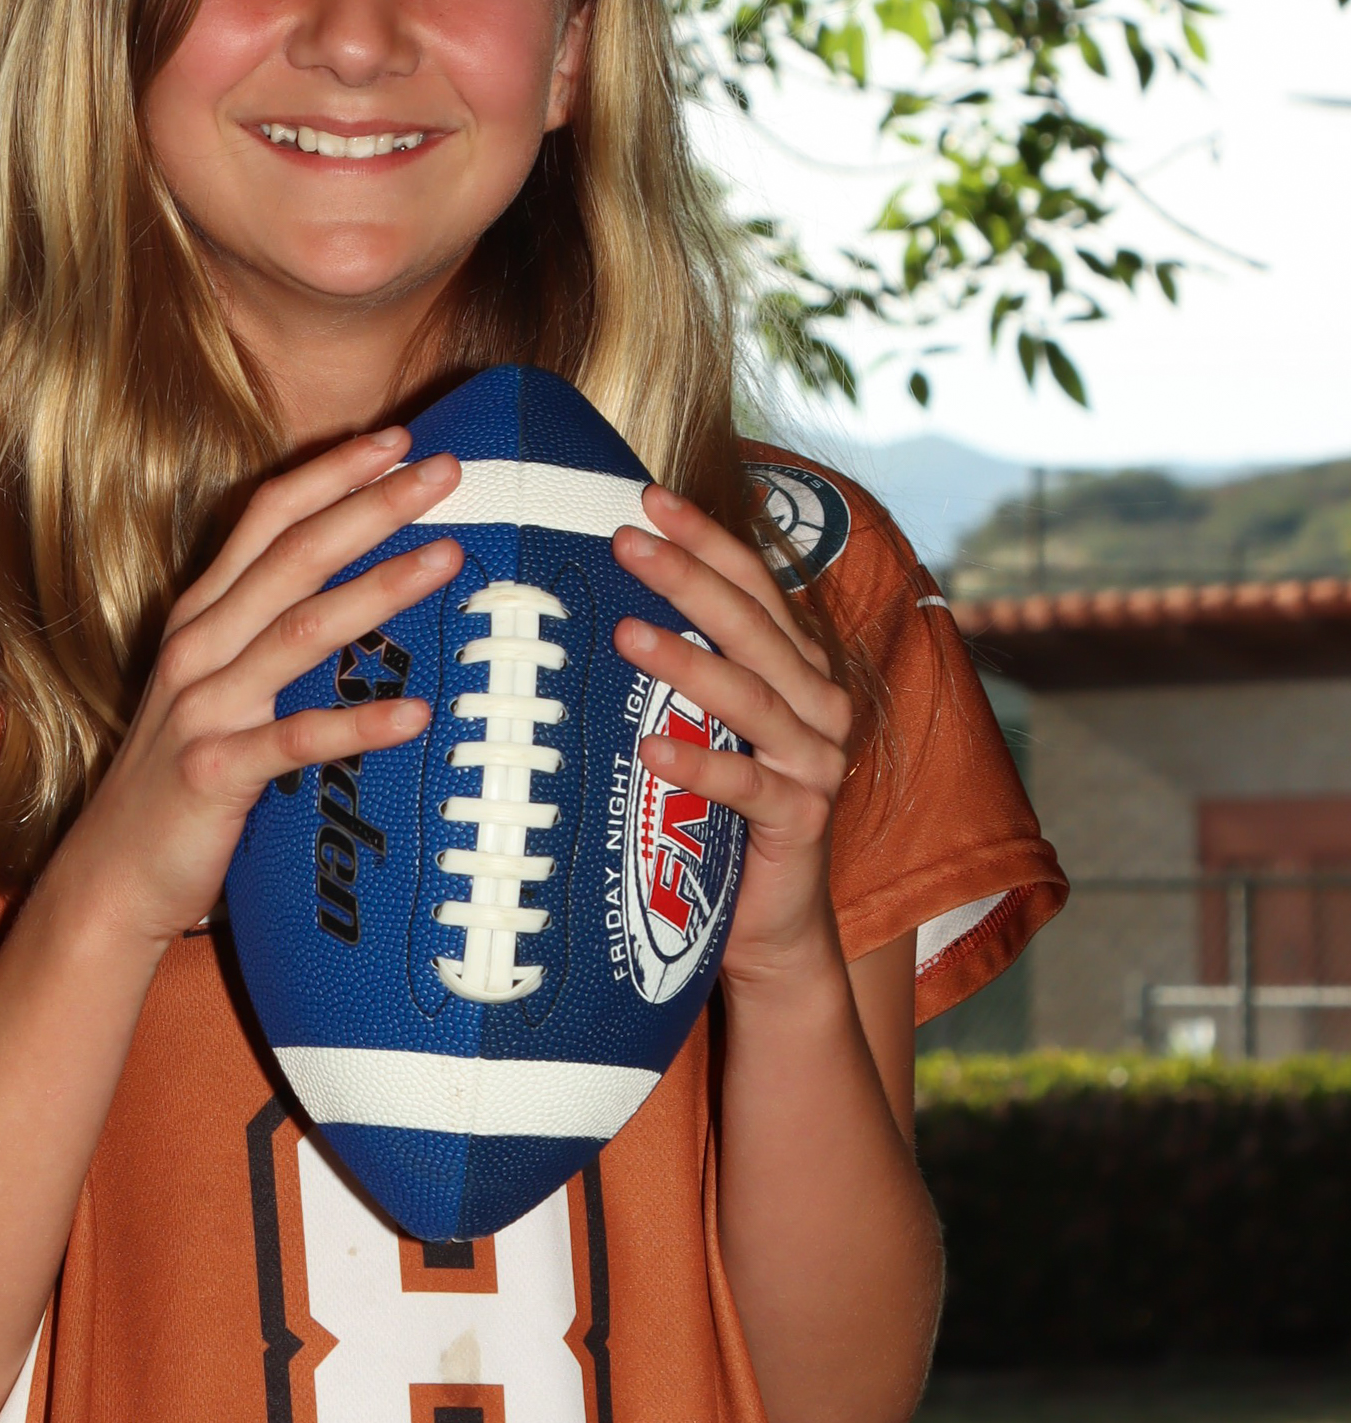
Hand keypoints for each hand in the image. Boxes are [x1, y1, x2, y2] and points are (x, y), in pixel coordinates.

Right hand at [55, 427, 461, 949]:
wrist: (112, 873)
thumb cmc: (181, 775)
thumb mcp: (214, 685)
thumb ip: (264, 631)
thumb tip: (355, 588)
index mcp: (201, 615)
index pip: (267, 518)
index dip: (332, 473)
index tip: (399, 441)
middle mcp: (198, 647)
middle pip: (294, 555)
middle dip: (372, 506)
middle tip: (448, 472)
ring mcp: (203, 708)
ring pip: (299, 630)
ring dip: (378, 589)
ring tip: (448, 560)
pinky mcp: (215, 772)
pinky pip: (296, 740)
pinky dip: (358, 724)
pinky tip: (417, 714)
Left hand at [611, 485, 855, 989]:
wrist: (771, 923)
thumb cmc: (720, 813)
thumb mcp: (706, 727)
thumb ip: (683, 669)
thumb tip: (603, 599)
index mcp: (798, 668)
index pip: (755, 586)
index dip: (707, 540)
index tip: (648, 499)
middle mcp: (819, 705)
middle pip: (753, 627)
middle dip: (689, 579)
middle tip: (624, 542)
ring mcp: (817, 764)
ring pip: (753, 697)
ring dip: (688, 663)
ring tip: (625, 634)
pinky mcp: (801, 821)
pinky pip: (747, 786)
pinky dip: (700, 764)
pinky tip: (649, 747)